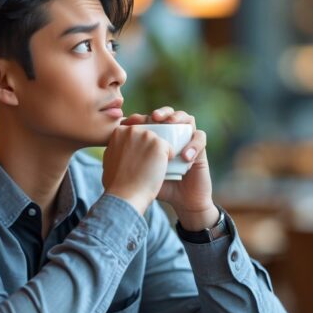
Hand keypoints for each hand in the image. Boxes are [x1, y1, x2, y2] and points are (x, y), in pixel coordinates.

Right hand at [102, 124, 170, 214]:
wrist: (125, 195)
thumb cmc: (116, 183)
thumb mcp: (109, 159)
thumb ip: (116, 148)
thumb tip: (121, 147)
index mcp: (119, 132)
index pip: (136, 135)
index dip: (138, 149)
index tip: (134, 162)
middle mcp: (132, 130)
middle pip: (148, 137)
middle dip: (149, 150)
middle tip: (144, 167)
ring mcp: (146, 136)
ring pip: (159, 143)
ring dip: (159, 155)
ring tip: (151, 170)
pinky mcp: (159, 145)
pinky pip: (170, 149)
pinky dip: (168, 160)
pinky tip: (158, 171)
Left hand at [121, 107, 218, 229]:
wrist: (181, 201)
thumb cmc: (158, 187)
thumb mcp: (140, 172)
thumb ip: (130, 160)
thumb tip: (110, 147)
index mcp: (157, 138)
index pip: (150, 119)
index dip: (140, 117)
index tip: (129, 121)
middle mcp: (174, 136)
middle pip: (170, 114)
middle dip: (162, 111)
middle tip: (154, 116)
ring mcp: (188, 140)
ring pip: (188, 119)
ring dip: (179, 117)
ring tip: (171, 124)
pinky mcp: (201, 149)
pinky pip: (200, 138)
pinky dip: (193, 144)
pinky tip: (184, 157)